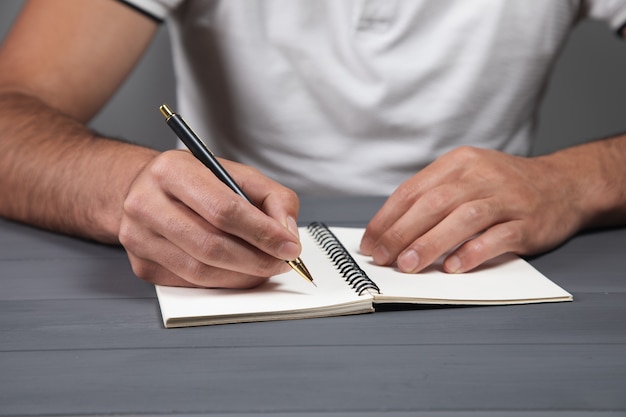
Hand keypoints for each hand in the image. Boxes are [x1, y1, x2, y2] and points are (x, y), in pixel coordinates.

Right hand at [118, 150, 300, 287]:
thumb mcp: (236, 174)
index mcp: (171, 170)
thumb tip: (287, 234)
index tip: (289, 246)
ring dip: (243, 276)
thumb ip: (272, 198)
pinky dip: (223, 282)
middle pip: (212, 245)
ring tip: (265, 267)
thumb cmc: (195, 181)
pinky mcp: (142, 266)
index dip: (262, 232)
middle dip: (257, 260)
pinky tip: (238, 272)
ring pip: (202, 272)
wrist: (145, 190)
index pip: (224, 209)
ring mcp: (139, 238)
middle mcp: (146, 203)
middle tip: (283, 262)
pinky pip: (191, 284)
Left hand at [360, 146, 585, 272]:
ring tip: (408, 266)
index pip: (413, 190)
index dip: (387, 218)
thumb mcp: (467, 177)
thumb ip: (433, 197)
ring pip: (463, 219)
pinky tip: (452, 267)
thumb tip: (391, 231)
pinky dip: (472, 252)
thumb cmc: (503, 186)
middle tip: (382, 257)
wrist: (563, 184)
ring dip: (431, 243)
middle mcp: (482, 175)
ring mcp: (507, 198)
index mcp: (459, 163)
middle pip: (433, 203)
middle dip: (401, 233)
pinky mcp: (528, 222)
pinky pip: (497, 237)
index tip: (370, 242)